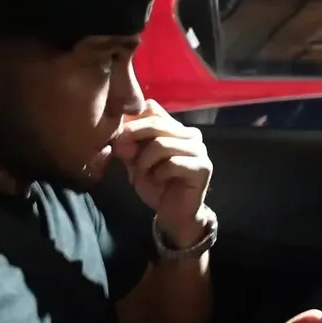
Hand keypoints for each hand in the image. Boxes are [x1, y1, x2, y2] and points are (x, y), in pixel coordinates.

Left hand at [112, 100, 212, 246]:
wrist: (174, 214)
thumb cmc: (156, 185)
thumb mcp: (135, 162)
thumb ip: (128, 146)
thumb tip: (118, 136)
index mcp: (175, 127)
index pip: (151, 108)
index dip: (131, 121)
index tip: (117, 137)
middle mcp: (190, 134)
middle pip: (155, 123)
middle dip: (133, 138)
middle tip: (122, 155)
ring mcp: (199, 150)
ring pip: (162, 144)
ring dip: (145, 161)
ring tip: (143, 173)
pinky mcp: (203, 167)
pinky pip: (172, 163)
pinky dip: (159, 173)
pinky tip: (159, 180)